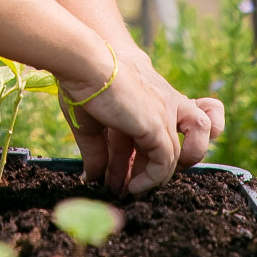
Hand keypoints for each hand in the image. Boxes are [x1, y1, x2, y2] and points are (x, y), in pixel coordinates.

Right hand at [59, 50, 225, 194]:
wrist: (85, 65)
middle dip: (149, 171)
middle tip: (126, 186)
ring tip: (126, 191)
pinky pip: (164, 162)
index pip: (162, 131)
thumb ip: (97, 151)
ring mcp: (165, 113)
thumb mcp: (91, 124)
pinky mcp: (158, 125)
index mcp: (151, 97)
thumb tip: (92, 176)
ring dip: (148, 180)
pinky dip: (150, 179)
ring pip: (173, 158)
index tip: (128, 172)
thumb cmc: (83, 84)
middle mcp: (165, 103)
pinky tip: (132, 187)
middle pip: (173, 146)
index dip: (149, 155)